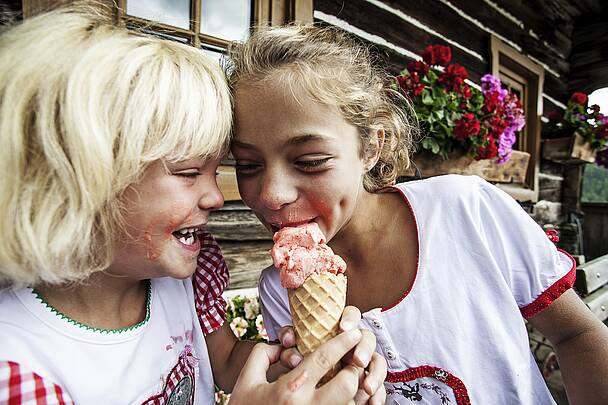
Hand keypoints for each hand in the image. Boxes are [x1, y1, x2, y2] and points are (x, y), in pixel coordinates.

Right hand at [230, 328, 370, 404]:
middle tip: (353, 361)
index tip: (354, 333)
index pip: (323, 359)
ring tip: (347, 381)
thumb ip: (262, 354)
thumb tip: (281, 345)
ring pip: (349, 404)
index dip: (342, 343)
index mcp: (288, 389)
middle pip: (346, 384)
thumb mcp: (245, 380)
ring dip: (352, 391)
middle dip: (354, 369)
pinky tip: (340, 398)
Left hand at [278, 306, 386, 403]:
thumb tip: (289, 341)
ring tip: (367, 388)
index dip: (350, 318)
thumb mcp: (292, 354)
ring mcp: (362, 365)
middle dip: (364, 348)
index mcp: (337, 332)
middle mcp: (352, 346)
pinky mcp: (365, 384)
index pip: (350, 314)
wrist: (300, 395)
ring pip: (377, 362)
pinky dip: (377, 395)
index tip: (344, 328)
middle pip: (368, 337)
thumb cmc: (297, 369)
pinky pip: (379, 387)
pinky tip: (372, 402)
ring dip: (375, 374)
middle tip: (358, 360)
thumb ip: (291, 344)